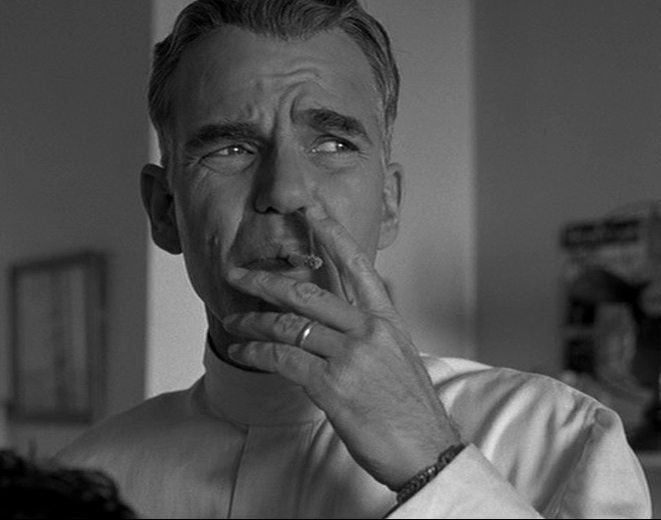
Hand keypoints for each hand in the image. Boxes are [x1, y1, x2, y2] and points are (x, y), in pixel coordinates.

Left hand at [223, 207, 461, 489]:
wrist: (428, 451)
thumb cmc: (410, 410)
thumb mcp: (399, 357)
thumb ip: (372, 329)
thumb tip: (351, 311)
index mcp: (386, 320)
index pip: (356, 265)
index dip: (330, 233)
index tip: (309, 209)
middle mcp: (369, 330)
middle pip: (307, 291)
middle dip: (265, 280)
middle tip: (237, 273)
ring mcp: (351, 356)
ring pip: (288, 325)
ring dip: (253, 322)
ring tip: (233, 322)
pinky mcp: (333, 385)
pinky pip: (282, 359)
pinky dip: (256, 354)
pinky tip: (242, 353)